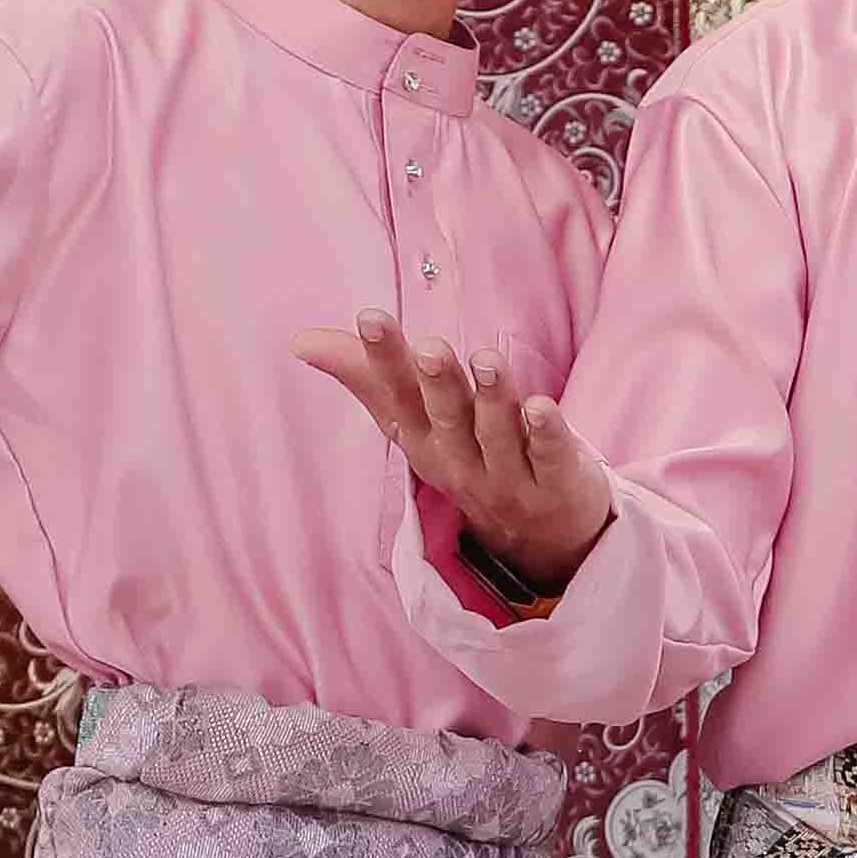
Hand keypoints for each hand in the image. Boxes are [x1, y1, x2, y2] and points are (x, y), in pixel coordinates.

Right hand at [294, 316, 615, 583]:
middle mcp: (461, 460)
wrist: (537, 540)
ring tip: (487, 360)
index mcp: (423, 440)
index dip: (383, 358)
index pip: (398, 396)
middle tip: (430, 347)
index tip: (370, 316)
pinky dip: (546, 433)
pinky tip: (544, 406)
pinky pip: (549, 457)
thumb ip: (366, 377)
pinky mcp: (556, 483)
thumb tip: (300, 340)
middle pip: (447, 417)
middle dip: (437, 383)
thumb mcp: (413, 425)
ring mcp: (509, 477)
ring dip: (492, 398)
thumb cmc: (468, 460)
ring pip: (497, 434)